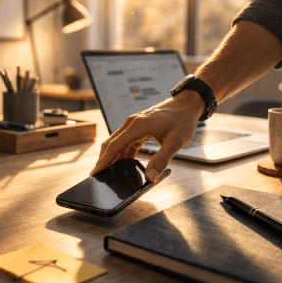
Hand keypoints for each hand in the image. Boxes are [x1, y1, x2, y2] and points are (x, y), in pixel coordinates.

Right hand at [90, 91, 205, 180]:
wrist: (187, 104)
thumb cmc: (182, 120)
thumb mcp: (176, 142)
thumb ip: (161, 160)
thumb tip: (150, 178)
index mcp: (137, 126)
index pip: (114, 146)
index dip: (103, 161)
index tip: (95, 173)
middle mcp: (131, 123)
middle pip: (110, 144)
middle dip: (103, 160)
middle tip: (98, 177)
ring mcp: (133, 124)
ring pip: (116, 142)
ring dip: (111, 157)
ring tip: (108, 173)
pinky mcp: (137, 127)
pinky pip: (124, 141)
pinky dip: (121, 153)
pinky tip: (123, 164)